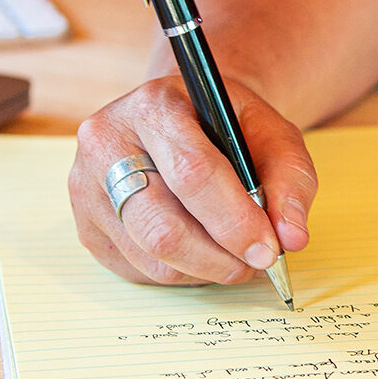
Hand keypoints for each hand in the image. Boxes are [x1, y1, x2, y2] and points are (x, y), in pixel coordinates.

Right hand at [69, 75, 316, 287]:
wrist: (186, 118)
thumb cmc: (230, 127)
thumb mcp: (274, 135)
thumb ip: (290, 181)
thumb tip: (291, 238)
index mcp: (153, 105)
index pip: (191, 172)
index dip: (233, 219)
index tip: (269, 248)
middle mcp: (106, 141)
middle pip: (162, 226)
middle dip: (219, 257)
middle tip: (256, 263)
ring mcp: (86, 186)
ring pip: (151, 257)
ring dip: (205, 270)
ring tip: (234, 256)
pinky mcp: (86, 226)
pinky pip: (138, 271)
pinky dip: (181, 273)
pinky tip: (200, 250)